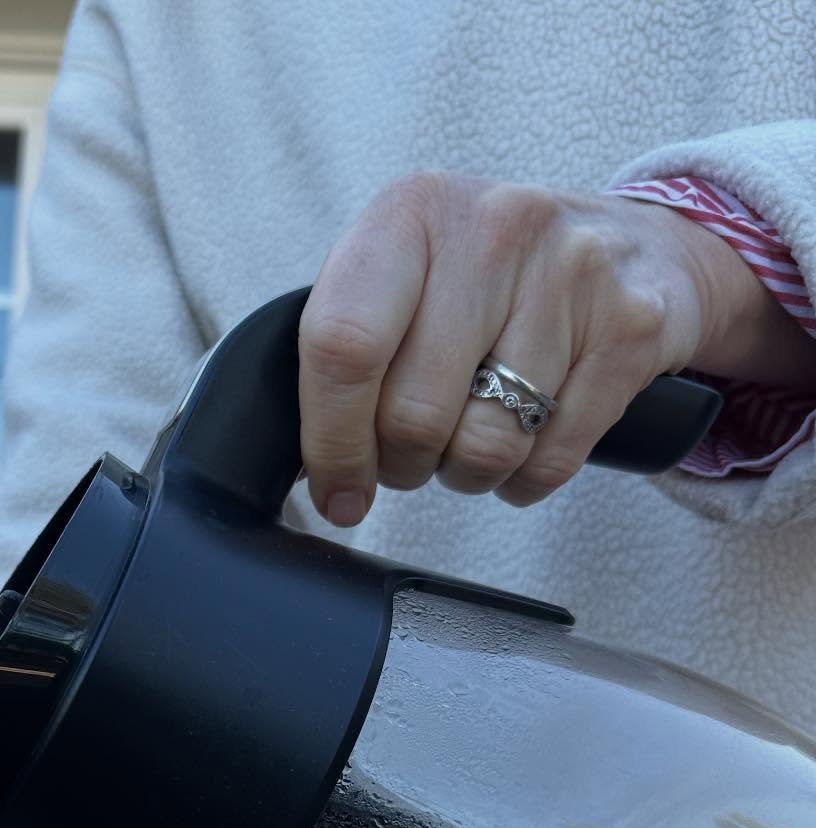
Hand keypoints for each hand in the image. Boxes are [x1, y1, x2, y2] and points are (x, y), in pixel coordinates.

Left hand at [298, 170, 809, 523]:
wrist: (637, 250)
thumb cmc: (487, 283)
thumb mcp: (407, 277)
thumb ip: (349, 349)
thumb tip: (313, 474)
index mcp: (410, 212)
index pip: (342, 345)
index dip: (332, 441)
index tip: (337, 491)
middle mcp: (491, 227)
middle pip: (413, 414)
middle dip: (403, 465)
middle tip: (412, 455)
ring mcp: (570, 270)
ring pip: (485, 447)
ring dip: (467, 473)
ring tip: (472, 440)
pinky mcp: (630, 327)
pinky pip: (551, 460)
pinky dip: (526, 478)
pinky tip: (527, 442)